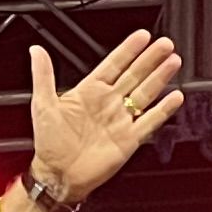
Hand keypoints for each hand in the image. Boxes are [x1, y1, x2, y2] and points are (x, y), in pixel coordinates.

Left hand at [27, 29, 189, 202]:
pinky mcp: (129, 139)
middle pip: (135, 74)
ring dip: (160, 77)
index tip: (142, 36)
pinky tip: (174, 97)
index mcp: (90, 91)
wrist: (58, 175)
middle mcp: (108, 103)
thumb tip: (36, 51)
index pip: (114, 64)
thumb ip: (43, 76)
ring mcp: (121, 120)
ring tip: (173, 62)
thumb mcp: (43, 105)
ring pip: (145, 93)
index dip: (128, 49)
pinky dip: (163, 110)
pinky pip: (150, 121)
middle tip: (165, 44)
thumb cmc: (49, 143)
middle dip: (151, 58)